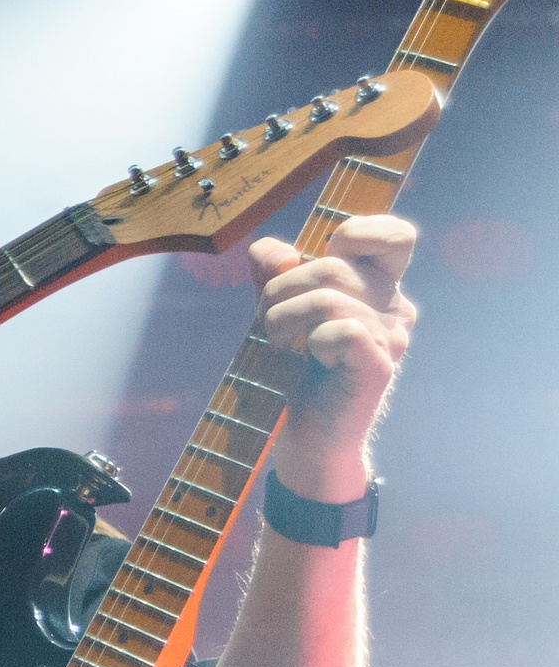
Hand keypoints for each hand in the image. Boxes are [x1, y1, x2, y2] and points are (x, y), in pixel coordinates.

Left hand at [250, 214, 417, 500]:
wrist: (306, 434)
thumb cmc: (295, 370)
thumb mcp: (277, 310)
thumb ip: (272, 274)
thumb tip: (271, 251)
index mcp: (379, 286)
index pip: (396, 235)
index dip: (359, 231)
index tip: (321, 257)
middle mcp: (393, 307)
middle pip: (334, 266)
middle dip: (280, 289)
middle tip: (269, 322)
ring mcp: (391, 337)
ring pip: (327, 297)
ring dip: (281, 319)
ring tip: (279, 345)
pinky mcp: (378, 366)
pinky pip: (341, 329)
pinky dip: (308, 340)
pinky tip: (307, 359)